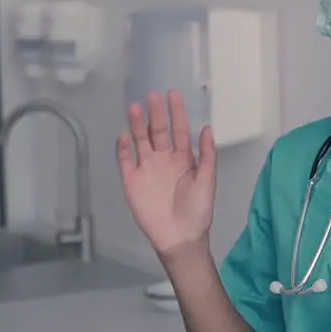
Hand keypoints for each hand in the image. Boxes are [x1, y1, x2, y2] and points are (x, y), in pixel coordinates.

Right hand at [116, 90, 216, 255]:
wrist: (180, 237)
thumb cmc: (198, 210)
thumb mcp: (207, 181)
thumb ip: (207, 155)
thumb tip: (207, 128)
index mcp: (183, 158)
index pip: (179, 130)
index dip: (176, 113)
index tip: (172, 95)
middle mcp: (163, 159)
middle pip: (157, 131)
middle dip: (155, 114)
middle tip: (152, 96)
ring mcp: (147, 168)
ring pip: (140, 141)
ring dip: (136, 125)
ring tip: (134, 108)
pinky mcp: (132, 181)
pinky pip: (125, 161)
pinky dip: (123, 148)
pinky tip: (123, 136)